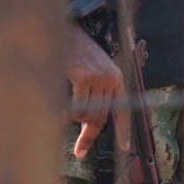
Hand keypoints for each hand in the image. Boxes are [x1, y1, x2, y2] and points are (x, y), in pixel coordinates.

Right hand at [65, 23, 130, 158]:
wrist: (64, 31)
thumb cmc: (74, 52)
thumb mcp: (91, 71)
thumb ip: (94, 93)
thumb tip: (89, 121)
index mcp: (116, 78)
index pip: (123, 110)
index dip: (124, 131)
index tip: (124, 148)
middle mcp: (111, 78)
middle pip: (101, 118)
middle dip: (89, 137)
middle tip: (79, 152)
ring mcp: (99, 78)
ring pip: (87, 115)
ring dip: (72, 118)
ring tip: (62, 107)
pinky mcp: (85, 77)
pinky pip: (75, 108)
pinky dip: (65, 113)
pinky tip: (58, 107)